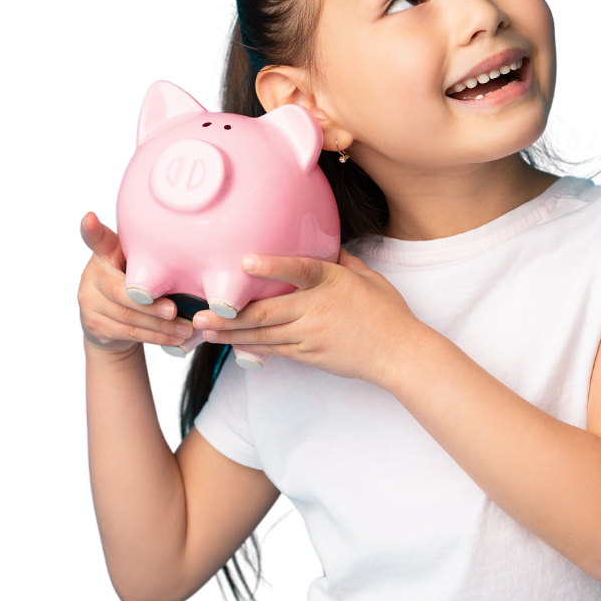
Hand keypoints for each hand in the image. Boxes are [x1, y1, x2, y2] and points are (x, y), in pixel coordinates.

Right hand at [75, 211, 194, 360]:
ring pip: (128, 315)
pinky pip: (129, 332)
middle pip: (120, 290)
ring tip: (186, 329)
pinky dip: (156, 336)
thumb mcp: (142, 269)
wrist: (112, 325)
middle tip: (175, 310)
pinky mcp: (93, 324)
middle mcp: (93, 274)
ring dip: (161, 325)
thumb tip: (199, 266)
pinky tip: (175, 337)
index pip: (98, 240)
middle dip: (151, 303)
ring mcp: (89, 300)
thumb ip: (155, 264)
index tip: (88, 218)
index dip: (92, 230)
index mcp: (107, 254)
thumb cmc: (138, 288)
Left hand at [191, 249, 426, 386]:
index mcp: (332, 283)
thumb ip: (343, 261)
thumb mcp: (369, 278)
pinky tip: (232, 344)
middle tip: (201, 314)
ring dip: (231, 334)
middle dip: (230, 315)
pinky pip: (276, 350)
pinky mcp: (310, 354)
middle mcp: (317, 309)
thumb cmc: (388, 312)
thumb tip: (327, 246)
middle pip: (266, 313)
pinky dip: (252, 347)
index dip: (272, 267)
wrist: (399, 353)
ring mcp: (311, 335)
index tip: (244, 262)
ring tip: (204, 331)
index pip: (300, 270)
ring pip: (264, 335)